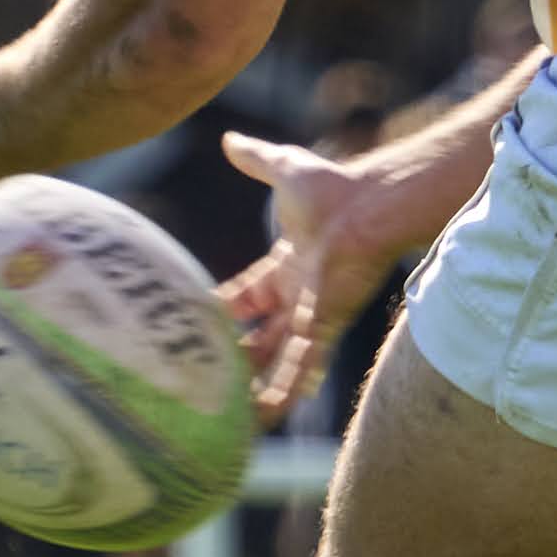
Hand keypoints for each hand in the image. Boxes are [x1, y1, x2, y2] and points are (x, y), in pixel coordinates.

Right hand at [218, 130, 447, 421]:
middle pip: (257, 337)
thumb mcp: (283, 170)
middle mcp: (297, 296)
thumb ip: (256, 159)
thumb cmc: (333, 188)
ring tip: (233, 418)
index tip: (189, 327)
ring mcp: (311, 313)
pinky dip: (286, 386)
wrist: (367, 202)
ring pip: (277, 359)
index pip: (242, 298)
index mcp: (285, 267)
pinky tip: (269, 414)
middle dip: (233, 361)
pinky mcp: (325, 323)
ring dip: (256, 387)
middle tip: (202, 382)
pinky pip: (302, 363)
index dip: (219, 312)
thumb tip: (229, 137)